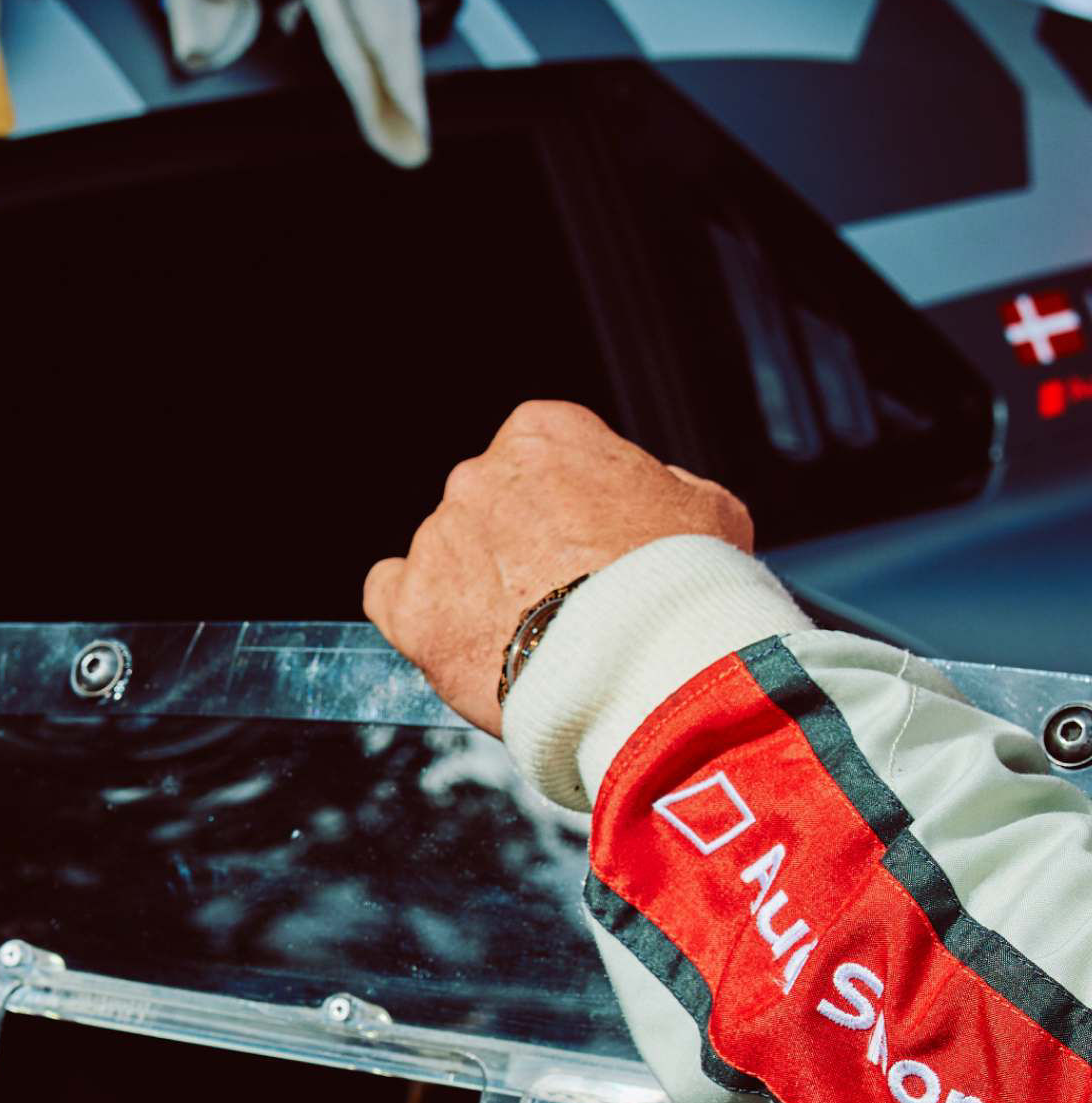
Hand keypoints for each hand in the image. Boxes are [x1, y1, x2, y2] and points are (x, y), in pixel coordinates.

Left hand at [362, 401, 752, 735]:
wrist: (644, 668)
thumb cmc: (682, 587)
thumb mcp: (710, 511)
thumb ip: (665, 489)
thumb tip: (655, 494)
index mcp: (545, 434)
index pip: (542, 456)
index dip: (570, 505)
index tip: (591, 545)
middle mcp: (479, 474)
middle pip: (491, 507)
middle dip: (521, 547)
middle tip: (565, 601)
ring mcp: (438, 539)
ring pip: (448, 556)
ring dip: (478, 587)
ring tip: (533, 641)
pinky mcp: (410, 606)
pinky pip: (392, 597)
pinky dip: (419, 615)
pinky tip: (459, 638)